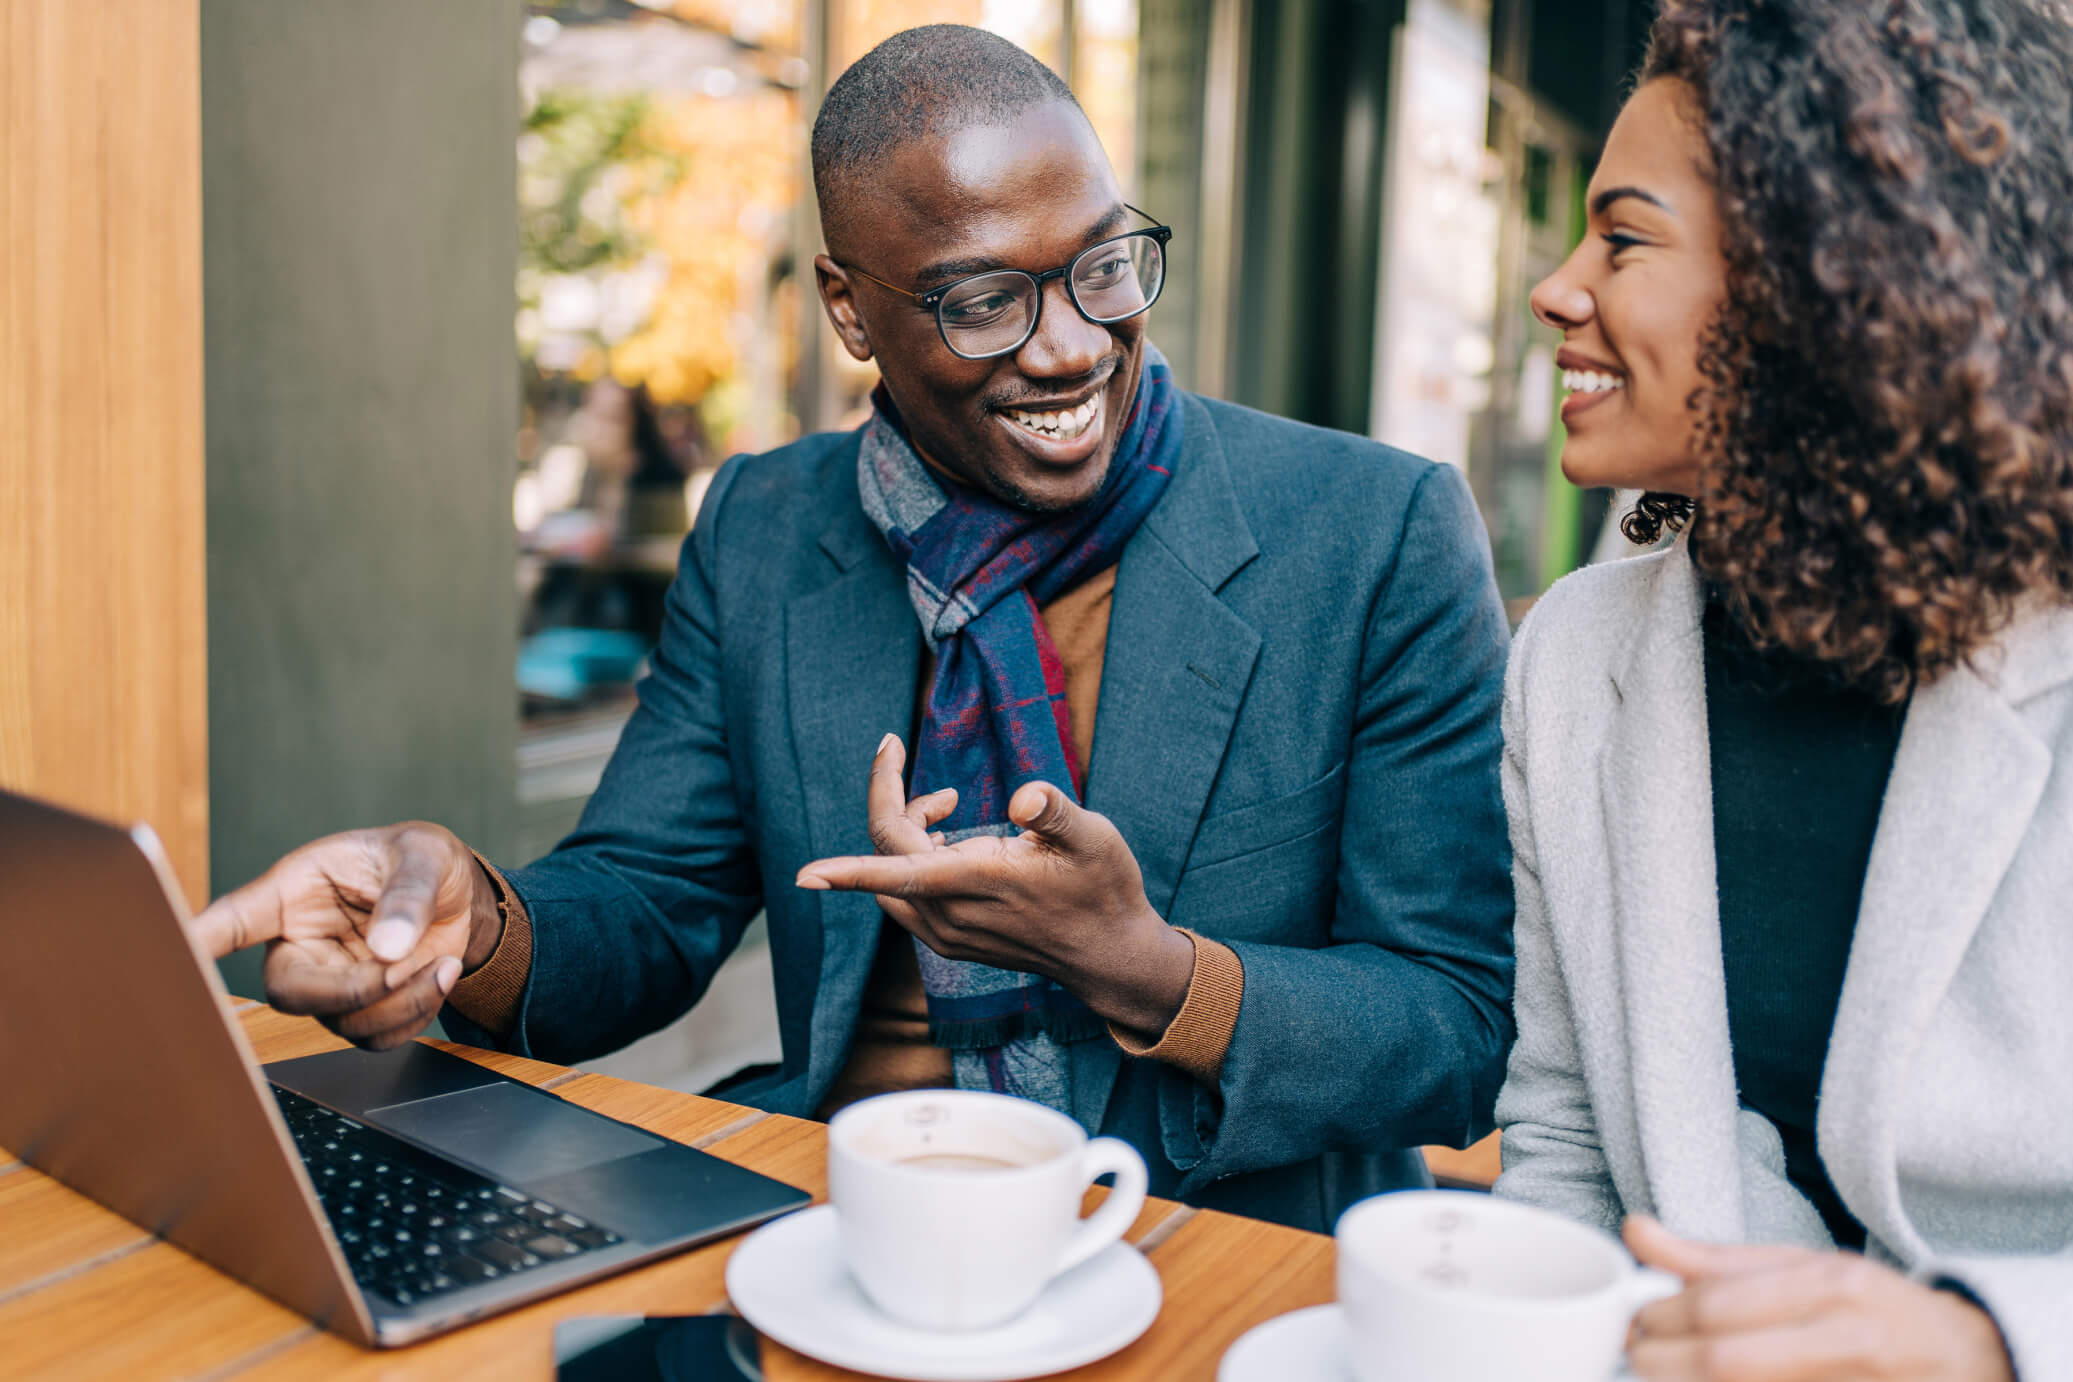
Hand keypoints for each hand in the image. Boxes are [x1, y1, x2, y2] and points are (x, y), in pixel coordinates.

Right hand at [190, 823, 501, 1050]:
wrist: (456, 893)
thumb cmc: (420, 859)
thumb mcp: (422, 855)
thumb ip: (406, 895)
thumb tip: (387, 948)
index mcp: (294, 893)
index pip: (236, 919)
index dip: (202, 940)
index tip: (174, 952)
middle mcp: (300, 943)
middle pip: (290, 992)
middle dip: (348, 991)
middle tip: (398, 967)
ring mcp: (328, 981)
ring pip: (340, 1023)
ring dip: (396, 1003)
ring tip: (436, 962)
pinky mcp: (360, 1008)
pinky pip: (376, 1037)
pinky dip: (415, 1015)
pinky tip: (437, 975)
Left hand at [794, 734, 1195, 1039]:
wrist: (1109, 956)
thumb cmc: (1104, 889)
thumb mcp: (1094, 838)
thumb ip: (1054, 813)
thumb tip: (1022, 796)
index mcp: (978, 882)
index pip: (897, 868)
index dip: (848, 871)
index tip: (804, 874)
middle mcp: (952, 914)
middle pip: (887, 851)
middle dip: (893, 798)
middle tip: (919, 766)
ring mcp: (948, 932)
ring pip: (893, 874)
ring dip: (904, 830)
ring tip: (947, 805)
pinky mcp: (950, 940)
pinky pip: (905, 894)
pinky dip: (910, 859)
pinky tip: (948, 843)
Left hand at [1624, 1216, 2013, 1381]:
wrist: (1962, 1354)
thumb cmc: (1867, 1305)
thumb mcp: (1799, 1264)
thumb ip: (1711, 1258)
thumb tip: (1633, 1231)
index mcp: (1831, 1285)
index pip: (1719, 1306)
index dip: (1661, 1318)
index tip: (1638, 1321)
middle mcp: (1849, 1340)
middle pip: (1725, 1363)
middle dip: (1663, 1362)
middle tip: (1640, 1356)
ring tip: (1668, 1375)